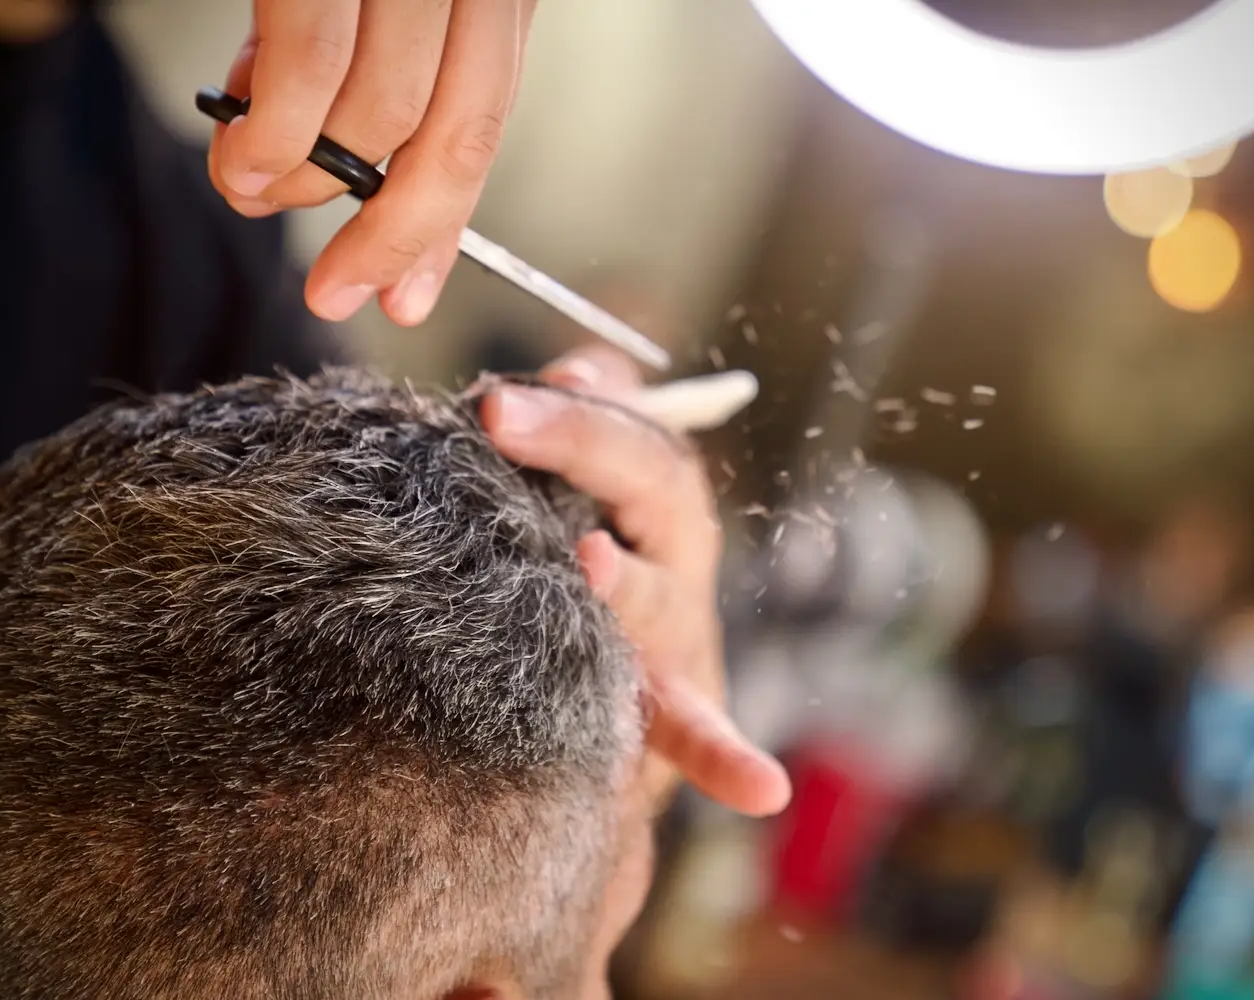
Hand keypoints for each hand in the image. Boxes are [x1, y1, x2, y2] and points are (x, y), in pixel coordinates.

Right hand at [209, 0, 535, 325]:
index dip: (438, 233)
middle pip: (453, 142)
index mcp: (489, 0)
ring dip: (311, 179)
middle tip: (331, 287)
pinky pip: (312, 64)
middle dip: (388, 237)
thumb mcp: (361, 17)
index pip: (479, 136)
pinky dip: (276, 130)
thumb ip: (354, 89)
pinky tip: (247, 151)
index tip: (403, 302)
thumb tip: (301, 184)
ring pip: (384, 115)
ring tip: (254, 189)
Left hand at [481, 347, 792, 817]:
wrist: (610, 717)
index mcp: (659, 499)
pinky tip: (759, 788)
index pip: (635, 429)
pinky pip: (699, 735)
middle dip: (580, 442)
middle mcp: (677, 560)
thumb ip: (585, 422)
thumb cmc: (578, 578)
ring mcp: (676, 638)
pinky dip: (728, 757)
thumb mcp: (585, 496)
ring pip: (659, 602)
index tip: (502, 388)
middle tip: (494, 412)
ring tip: (589, 562)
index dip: (577, 404)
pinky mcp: (671, 716)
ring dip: (628, 584)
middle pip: (654, 484)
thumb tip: (583, 365)